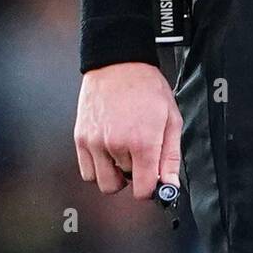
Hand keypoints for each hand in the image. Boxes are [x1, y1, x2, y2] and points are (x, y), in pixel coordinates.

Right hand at [74, 61, 182, 200]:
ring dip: (115, 173)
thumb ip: (171, 156)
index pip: (144, 190)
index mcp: (143, 141)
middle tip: (139, 154)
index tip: (154, 180)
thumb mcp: (171, 118)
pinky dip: (98, 167)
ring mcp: (96, 143)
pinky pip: (87, 172)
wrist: (119, 63)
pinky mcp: (81, 139)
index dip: (152, 189)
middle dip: (135, 173)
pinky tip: (108, 150)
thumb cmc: (147, 87)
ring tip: (122, 151)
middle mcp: (116, 145)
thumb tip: (170, 185)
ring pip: (104, 182)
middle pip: (126, 184)